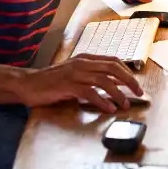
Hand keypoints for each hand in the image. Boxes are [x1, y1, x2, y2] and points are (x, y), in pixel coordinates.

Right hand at [19, 54, 143, 112]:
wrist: (28, 84)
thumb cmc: (52, 82)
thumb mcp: (75, 75)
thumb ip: (92, 77)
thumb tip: (114, 85)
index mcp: (85, 59)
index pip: (113, 61)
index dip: (128, 72)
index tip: (136, 85)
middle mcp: (82, 63)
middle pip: (113, 68)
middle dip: (129, 81)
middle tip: (139, 93)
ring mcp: (74, 73)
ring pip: (104, 80)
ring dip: (118, 93)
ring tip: (125, 105)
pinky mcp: (67, 85)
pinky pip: (90, 92)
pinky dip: (102, 101)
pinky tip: (108, 108)